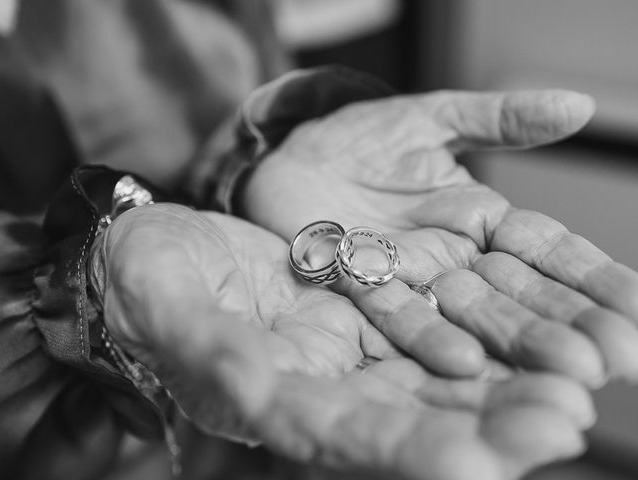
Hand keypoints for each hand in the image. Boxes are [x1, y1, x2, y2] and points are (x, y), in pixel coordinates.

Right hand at [93, 204, 591, 478]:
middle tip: (568, 418)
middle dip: (489, 425)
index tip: (485, 463)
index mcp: (266, 398)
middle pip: (412, 417)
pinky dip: (476, 334)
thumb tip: (248, 383)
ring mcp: (341, 349)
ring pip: (431, 375)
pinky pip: (423, 326)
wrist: (157, 252)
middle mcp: (316, 386)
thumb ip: (207, 344)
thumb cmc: (142, 279)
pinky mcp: (355, 311)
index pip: (346, 436)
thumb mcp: (162, 304)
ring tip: (576, 384)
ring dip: (502, 382)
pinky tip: (527, 333)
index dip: (413, 449)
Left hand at [239, 89, 637, 386]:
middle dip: (567, 324)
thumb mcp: (432, 118)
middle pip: (515, 294)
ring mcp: (405, 279)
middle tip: (620, 359)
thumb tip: (577, 105)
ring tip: (565, 372)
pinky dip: (428, 338)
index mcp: (477, 220)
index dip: (592, 278)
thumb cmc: (358, 139)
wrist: (288, 158)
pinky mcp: (355, 287)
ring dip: (513, 342)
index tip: (637, 311)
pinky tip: (464, 364)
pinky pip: (394, 315)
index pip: (545, 251)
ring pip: (467, 315)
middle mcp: (449, 259)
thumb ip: (499, 120)